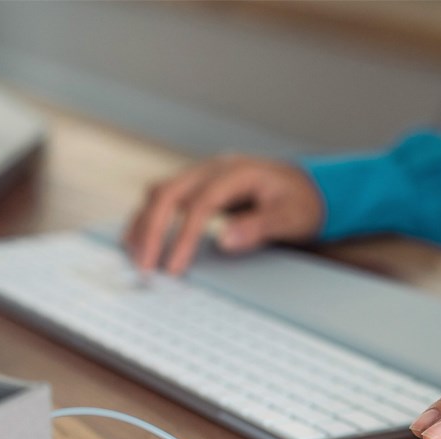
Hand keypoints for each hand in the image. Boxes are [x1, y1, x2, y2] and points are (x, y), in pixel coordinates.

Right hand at [123, 155, 323, 273]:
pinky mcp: (196, 185)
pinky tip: (137, 240)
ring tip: (134, 257)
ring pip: (159, 192)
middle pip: (169, 193)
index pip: (201, 204)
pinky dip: (147, 218)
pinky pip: (163, 197)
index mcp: (237, 172)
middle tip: (144, 267)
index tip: (173, 268)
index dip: (183, 237)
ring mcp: (202, 174)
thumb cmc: (299, 202)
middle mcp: (213, 168)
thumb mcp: (290, 217)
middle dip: (151, 231)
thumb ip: (258, 227)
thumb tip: (224, 241)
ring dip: (143, 224)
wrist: (305, 185)